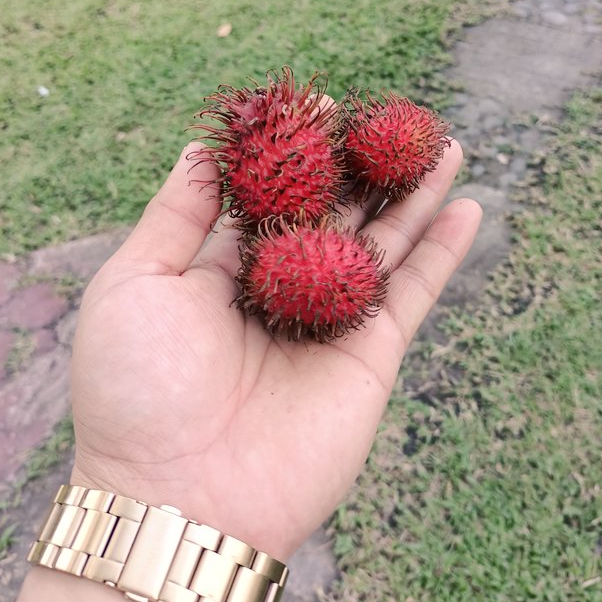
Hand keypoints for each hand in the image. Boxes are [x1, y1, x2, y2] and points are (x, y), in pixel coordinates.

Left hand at [70, 141, 480, 559]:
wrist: (181, 498)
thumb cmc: (140, 389)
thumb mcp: (135, 283)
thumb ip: (177, 214)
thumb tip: (202, 148)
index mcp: (223, 270)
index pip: (273, 196)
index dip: (300, 150)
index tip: (323, 103)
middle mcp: (283, 289)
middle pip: (337, 212)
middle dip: (367, 167)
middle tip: (397, 117)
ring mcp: (331, 320)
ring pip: (383, 242)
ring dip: (415, 195)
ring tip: (445, 145)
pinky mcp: (371, 353)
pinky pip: (414, 291)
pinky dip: (443, 249)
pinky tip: (466, 204)